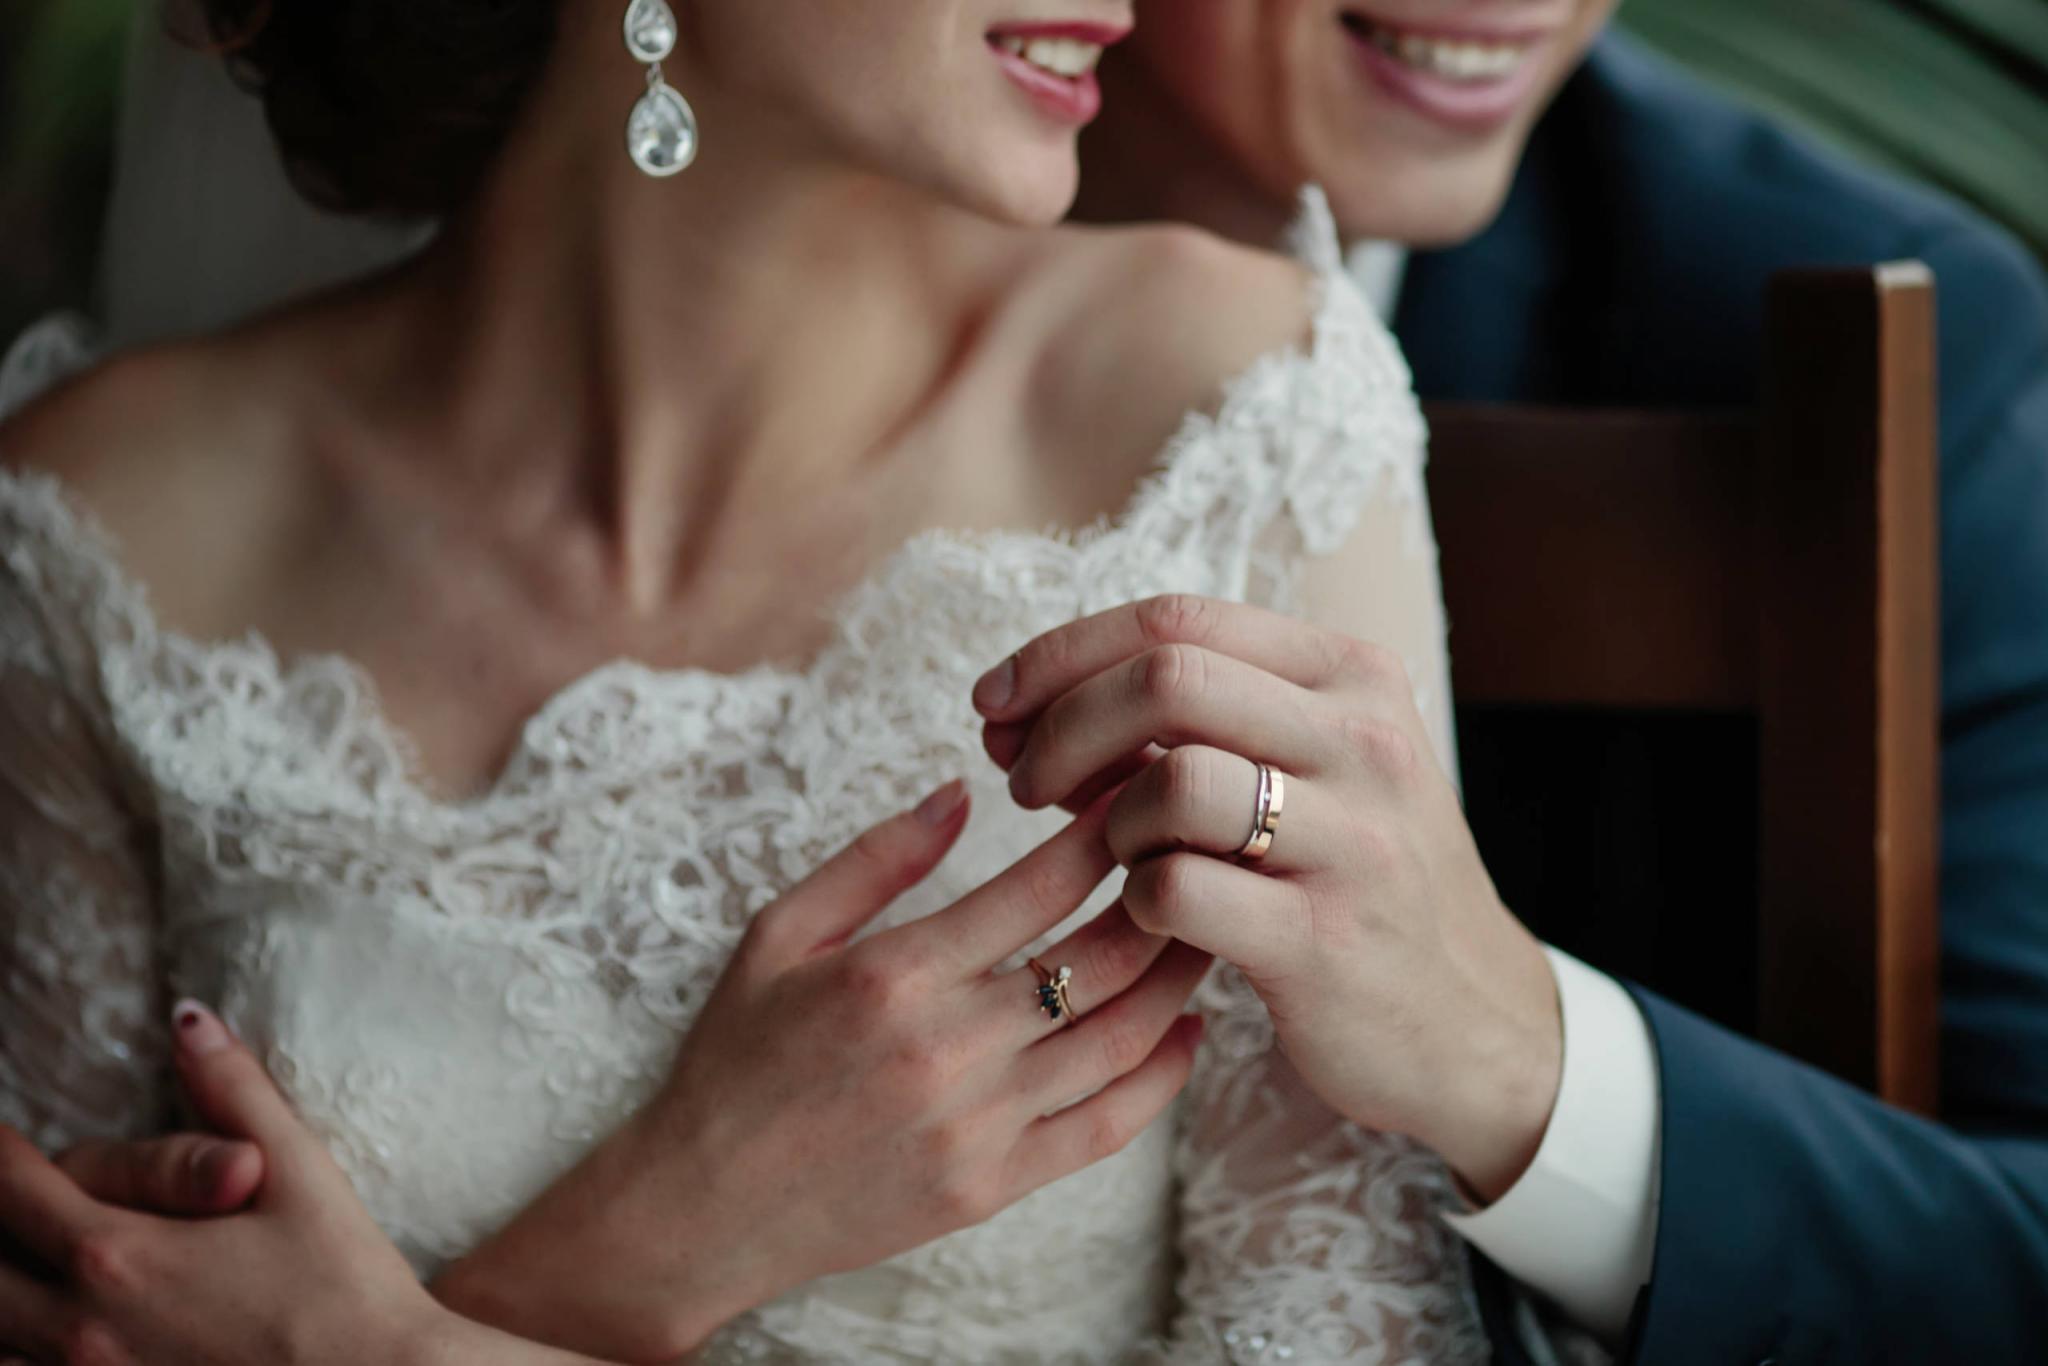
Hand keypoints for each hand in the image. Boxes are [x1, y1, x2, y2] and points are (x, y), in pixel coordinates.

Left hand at [0, 1004, 558, 1365]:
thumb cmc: (346, 1290)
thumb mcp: (302, 1174)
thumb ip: (235, 1093)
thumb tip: (189, 1019)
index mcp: (120, 1252)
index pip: (13, 1186)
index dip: (0, 1154)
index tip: (5, 1140)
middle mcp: (82, 1326)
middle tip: (17, 1196)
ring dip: (8, 1296)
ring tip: (30, 1266)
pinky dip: (26, 1353)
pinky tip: (57, 1335)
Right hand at [432, 782, 1210, 1361]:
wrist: (704, 1205)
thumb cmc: (738, 1058)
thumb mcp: (779, 934)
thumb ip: (875, 859)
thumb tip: (963, 791)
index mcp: (894, 973)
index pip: (1040, 886)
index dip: (1107, 834)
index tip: (1141, 795)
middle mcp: (948, 1048)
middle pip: (1104, 957)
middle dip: (1164, 894)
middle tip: (1195, 852)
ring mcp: (978, 1124)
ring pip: (1122, 1039)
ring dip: (1179, 977)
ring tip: (1206, 925)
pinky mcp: (994, 1185)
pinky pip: (1107, 1126)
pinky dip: (1162, 1075)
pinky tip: (1185, 1029)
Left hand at [972, 595, 1562, 1201]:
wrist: (1472, 1023)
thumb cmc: (1357, 882)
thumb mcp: (1311, 770)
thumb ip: (1197, 721)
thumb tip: (1037, 704)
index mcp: (1350, 676)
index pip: (1176, 617)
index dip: (1062, 652)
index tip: (996, 699)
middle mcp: (1363, 740)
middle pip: (1166, 676)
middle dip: (1061, 723)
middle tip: (1022, 780)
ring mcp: (1352, 840)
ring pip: (1171, 780)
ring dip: (1103, 818)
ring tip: (1105, 853)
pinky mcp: (1323, 940)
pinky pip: (1177, 889)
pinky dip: (1132, 897)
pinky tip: (1144, 914)